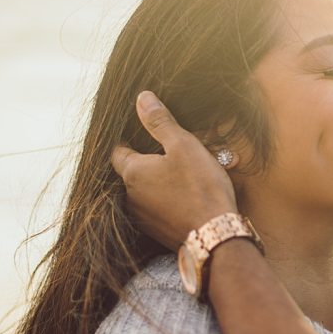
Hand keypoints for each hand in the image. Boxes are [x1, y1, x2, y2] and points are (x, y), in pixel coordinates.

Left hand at [111, 91, 237, 250]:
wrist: (215, 235)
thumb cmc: (200, 187)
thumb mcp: (183, 145)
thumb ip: (160, 122)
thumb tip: (141, 98)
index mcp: (132, 172)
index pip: (118, 151)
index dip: (129, 140)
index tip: (144, 135)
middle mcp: (129, 196)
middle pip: (130, 172)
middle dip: (146, 162)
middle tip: (169, 154)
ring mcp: (141, 218)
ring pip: (142, 192)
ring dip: (155, 183)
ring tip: (181, 175)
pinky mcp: (155, 232)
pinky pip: (153, 209)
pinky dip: (164, 200)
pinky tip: (184, 197)